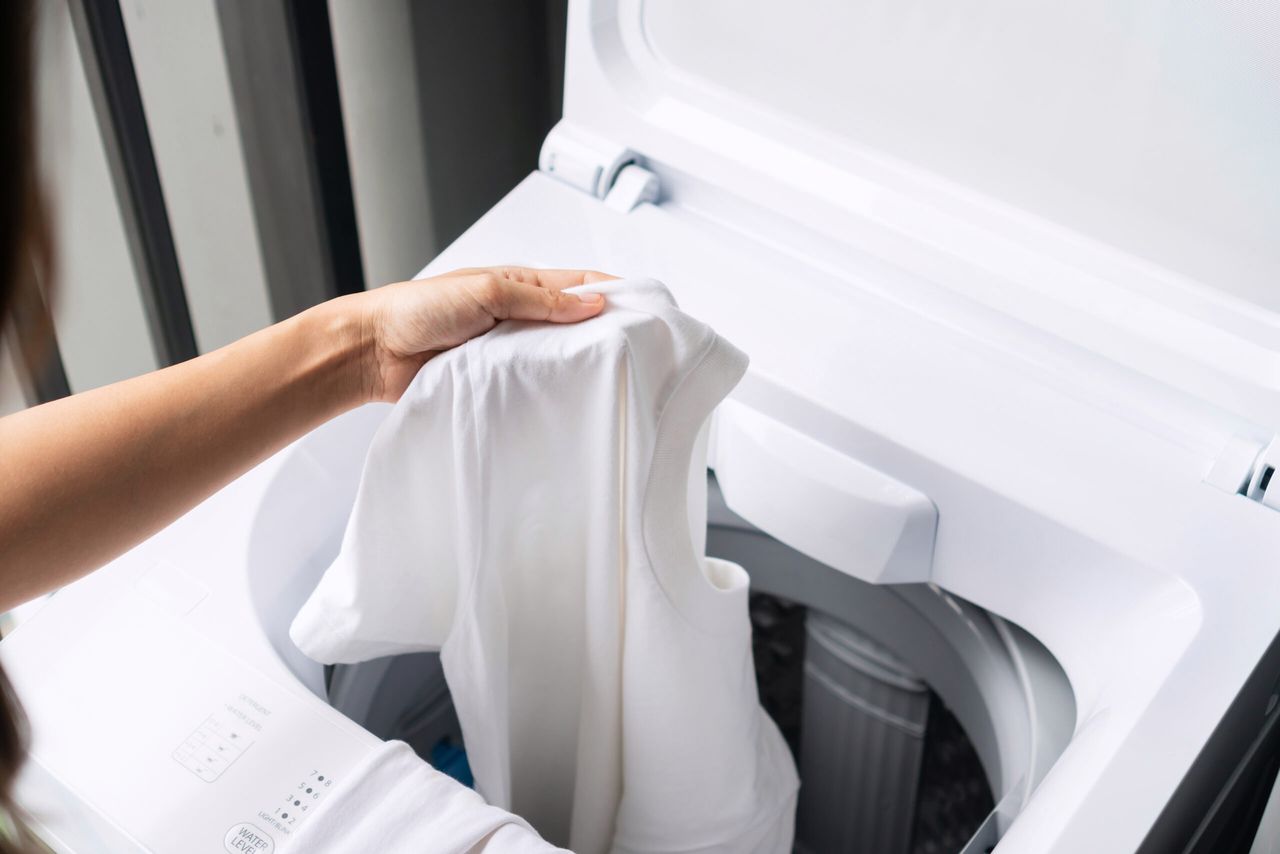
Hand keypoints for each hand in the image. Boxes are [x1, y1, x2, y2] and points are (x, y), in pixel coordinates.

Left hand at [356, 266, 614, 401]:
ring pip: (557, 357)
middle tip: (639, 351)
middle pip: (577, 324)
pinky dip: (550, 390)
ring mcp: (510, 351)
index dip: (617, 291)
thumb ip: (540, 300)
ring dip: (578, 365)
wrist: (374, 351)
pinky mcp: (497, 381)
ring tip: (612, 378)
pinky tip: (569, 400)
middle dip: (606, 333)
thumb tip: (593, 304)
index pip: (582, 283)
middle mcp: (521, 316)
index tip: (649, 308)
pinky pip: (532, 385)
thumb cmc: (419, 309)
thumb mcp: (487, 291)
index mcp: (522, 284)